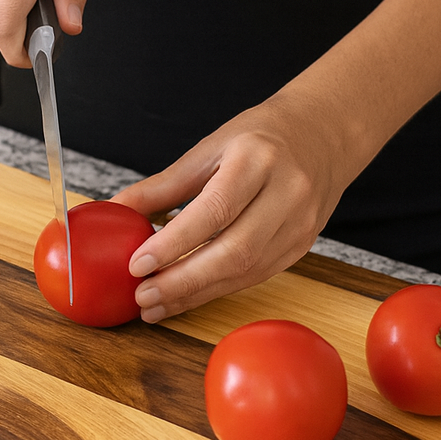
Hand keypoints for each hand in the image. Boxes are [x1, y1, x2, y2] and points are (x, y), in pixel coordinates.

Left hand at [111, 92, 358, 321]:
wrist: (323, 135)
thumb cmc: (260, 137)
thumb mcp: (210, 148)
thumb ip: (164, 185)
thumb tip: (117, 209)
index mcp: (259, 160)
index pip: (214, 211)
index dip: (174, 243)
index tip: (137, 264)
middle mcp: (287, 194)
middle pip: (234, 251)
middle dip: (183, 281)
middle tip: (142, 296)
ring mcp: (299, 224)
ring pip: (245, 272)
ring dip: (196, 294)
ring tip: (155, 304)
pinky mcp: (301, 246)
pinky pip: (254, 277)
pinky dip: (216, 290)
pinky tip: (185, 296)